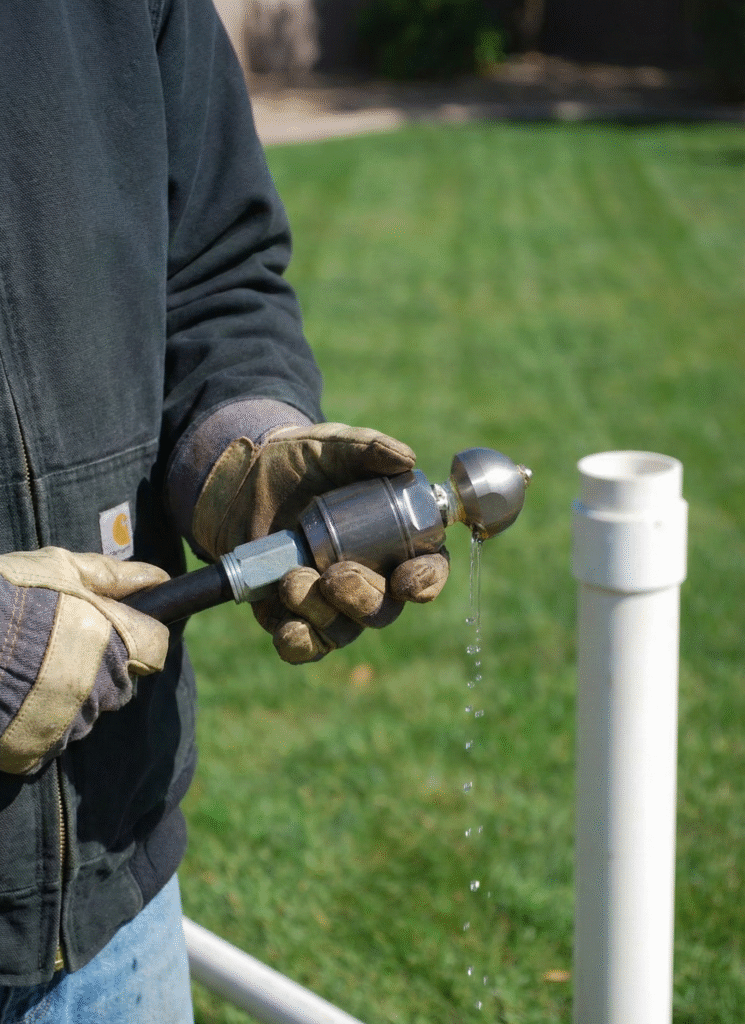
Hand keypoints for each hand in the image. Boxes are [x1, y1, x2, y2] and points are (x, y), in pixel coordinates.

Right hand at [0, 547, 169, 773]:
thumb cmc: (6, 597)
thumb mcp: (59, 570)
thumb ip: (114, 577)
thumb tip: (158, 578)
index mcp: (115, 640)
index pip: (155, 647)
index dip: (138, 634)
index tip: (113, 626)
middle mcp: (100, 685)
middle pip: (122, 679)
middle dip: (100, 662)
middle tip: (56, 641)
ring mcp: (71, 721)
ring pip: (89, 708)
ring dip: (69, 691)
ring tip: (28, 664)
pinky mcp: (40, 749)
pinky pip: (56, 735)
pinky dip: (41, 718)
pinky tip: (15, 693)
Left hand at [191, 423, 449, 661]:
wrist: (240, 479)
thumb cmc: (299, 461)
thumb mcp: (332, 446)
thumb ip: (368, 447)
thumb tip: (405, 459)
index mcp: (395, 539)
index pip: (428, 570)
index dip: (425, 581)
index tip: (406, 579)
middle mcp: (370, 577)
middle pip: (384, 609)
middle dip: (363, 598)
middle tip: (336, 575)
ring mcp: (332, 601)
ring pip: (343, 630)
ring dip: (322, 614)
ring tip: (292, 580)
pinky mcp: (294, 616)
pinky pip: (305, 647)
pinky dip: (298, 643)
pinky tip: (287, 629)